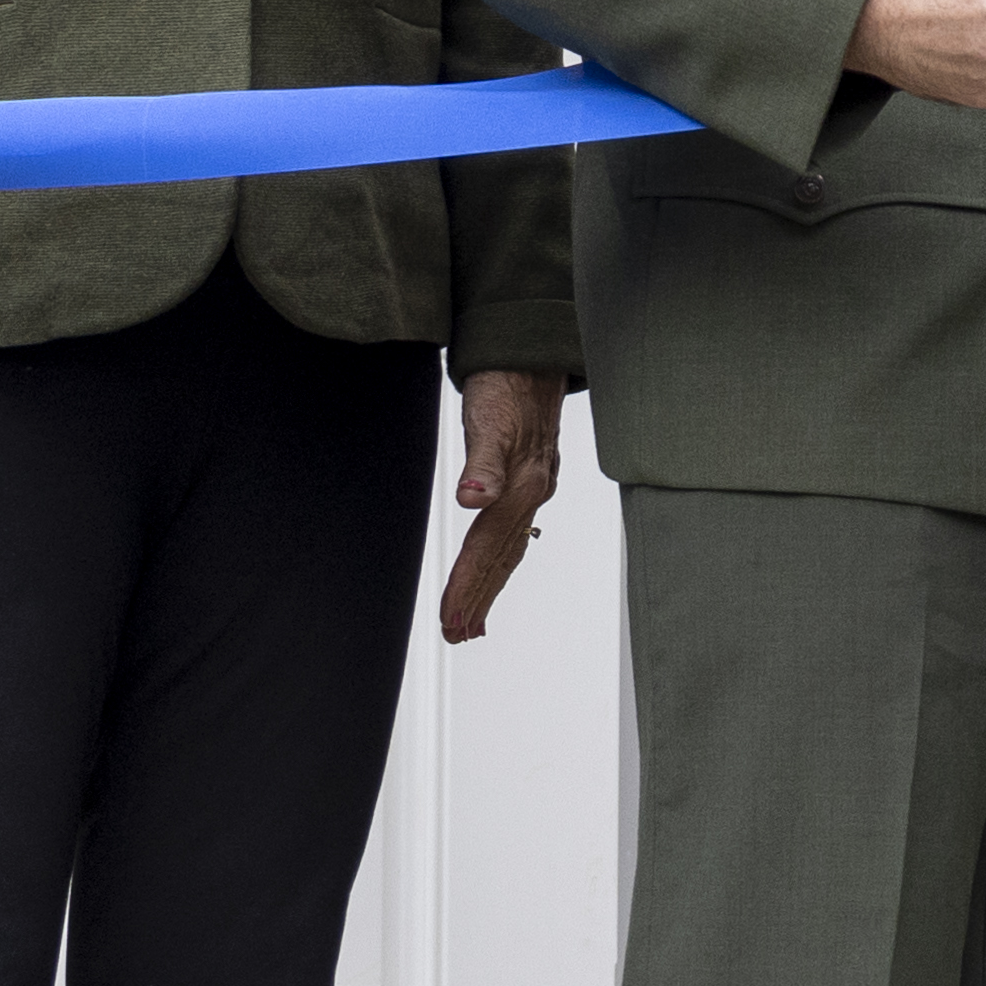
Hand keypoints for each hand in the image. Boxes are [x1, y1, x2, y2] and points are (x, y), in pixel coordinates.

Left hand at [437, 365, 567, 643]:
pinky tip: (494, 566)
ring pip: (510, 547)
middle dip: (479, 597)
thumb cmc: (507, 383)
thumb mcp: (489, 419)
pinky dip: (501, 557)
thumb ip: (482, 463)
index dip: (468, 585)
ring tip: (472, 618)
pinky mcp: (530, 478)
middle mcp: (533, 492)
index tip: (451, 618)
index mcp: (523, 487)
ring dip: (490, 584)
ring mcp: (534, 487)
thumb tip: (472, 500)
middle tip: (458, 633)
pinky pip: (515, 529)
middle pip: (502, 557)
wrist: (531, 351)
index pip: (488, 548)